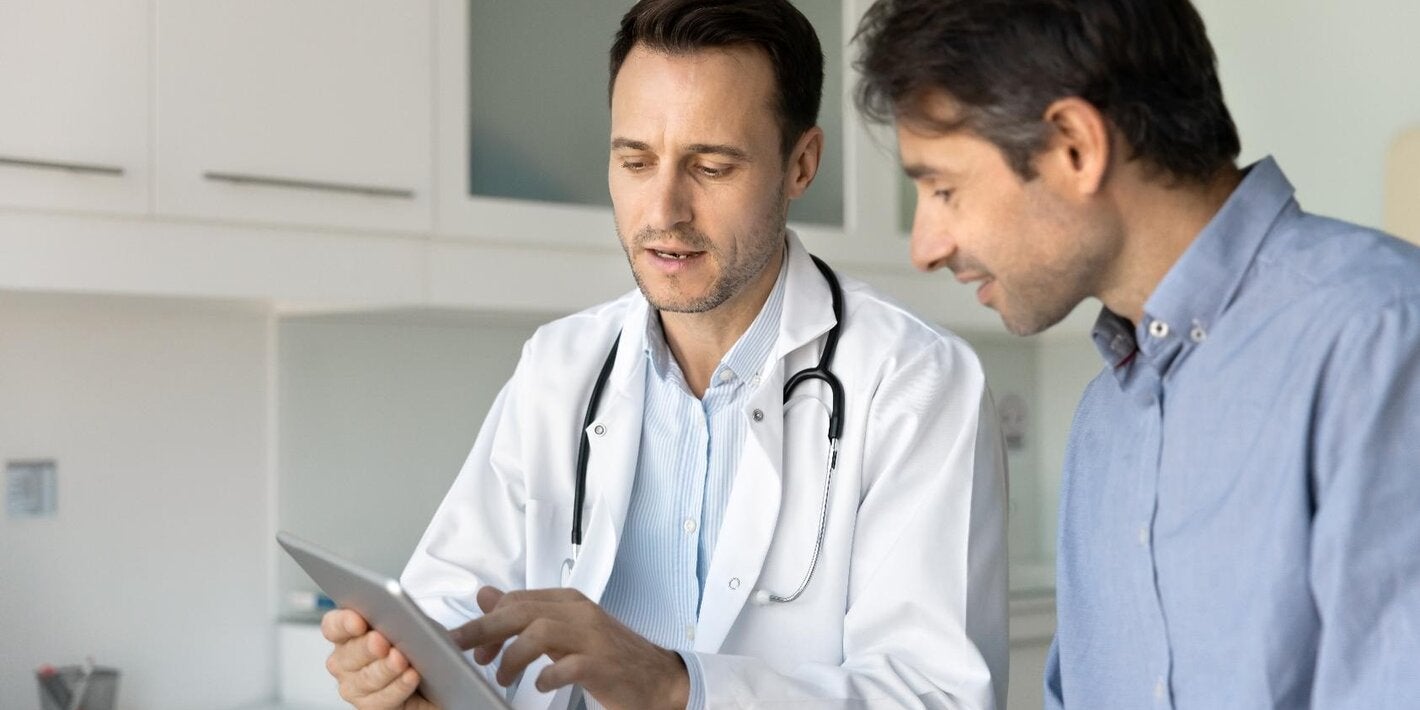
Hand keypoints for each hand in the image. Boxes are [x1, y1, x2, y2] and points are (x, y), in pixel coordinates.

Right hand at [321, 609, 439, 709]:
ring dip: (384, 669)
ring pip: (363, 680)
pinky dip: (398, 688)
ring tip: (401, 660)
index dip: (343, 622)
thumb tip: (403, 618)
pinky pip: (380, 702)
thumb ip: (403, 619)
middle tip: (382, 641)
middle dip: (366, 647)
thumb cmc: (420, 644)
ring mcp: (354, 687)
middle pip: (348, 654)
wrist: (437, 677)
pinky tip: (411, 676)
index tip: (359, 621)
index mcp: (348, 635)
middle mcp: (345, 662)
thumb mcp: (416, 625)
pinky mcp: (371, 707)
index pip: (334, 626)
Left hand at [451, 586, 689, 709]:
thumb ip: (526, 614)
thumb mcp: (565, 631)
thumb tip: (486, 596)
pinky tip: (539, 685)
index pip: (517, 600)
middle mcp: (580, 613)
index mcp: (569, 602)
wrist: (659, 678)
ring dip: (513, 656)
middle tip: (463, 651)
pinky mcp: (603, 664)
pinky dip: (547, 675)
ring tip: (503, 676)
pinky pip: (567, 665)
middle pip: (522, 612)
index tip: (472, 646)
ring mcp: (593, 638)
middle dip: (486, 630)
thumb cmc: (609, 656)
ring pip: (540, 632)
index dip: (488, 622)